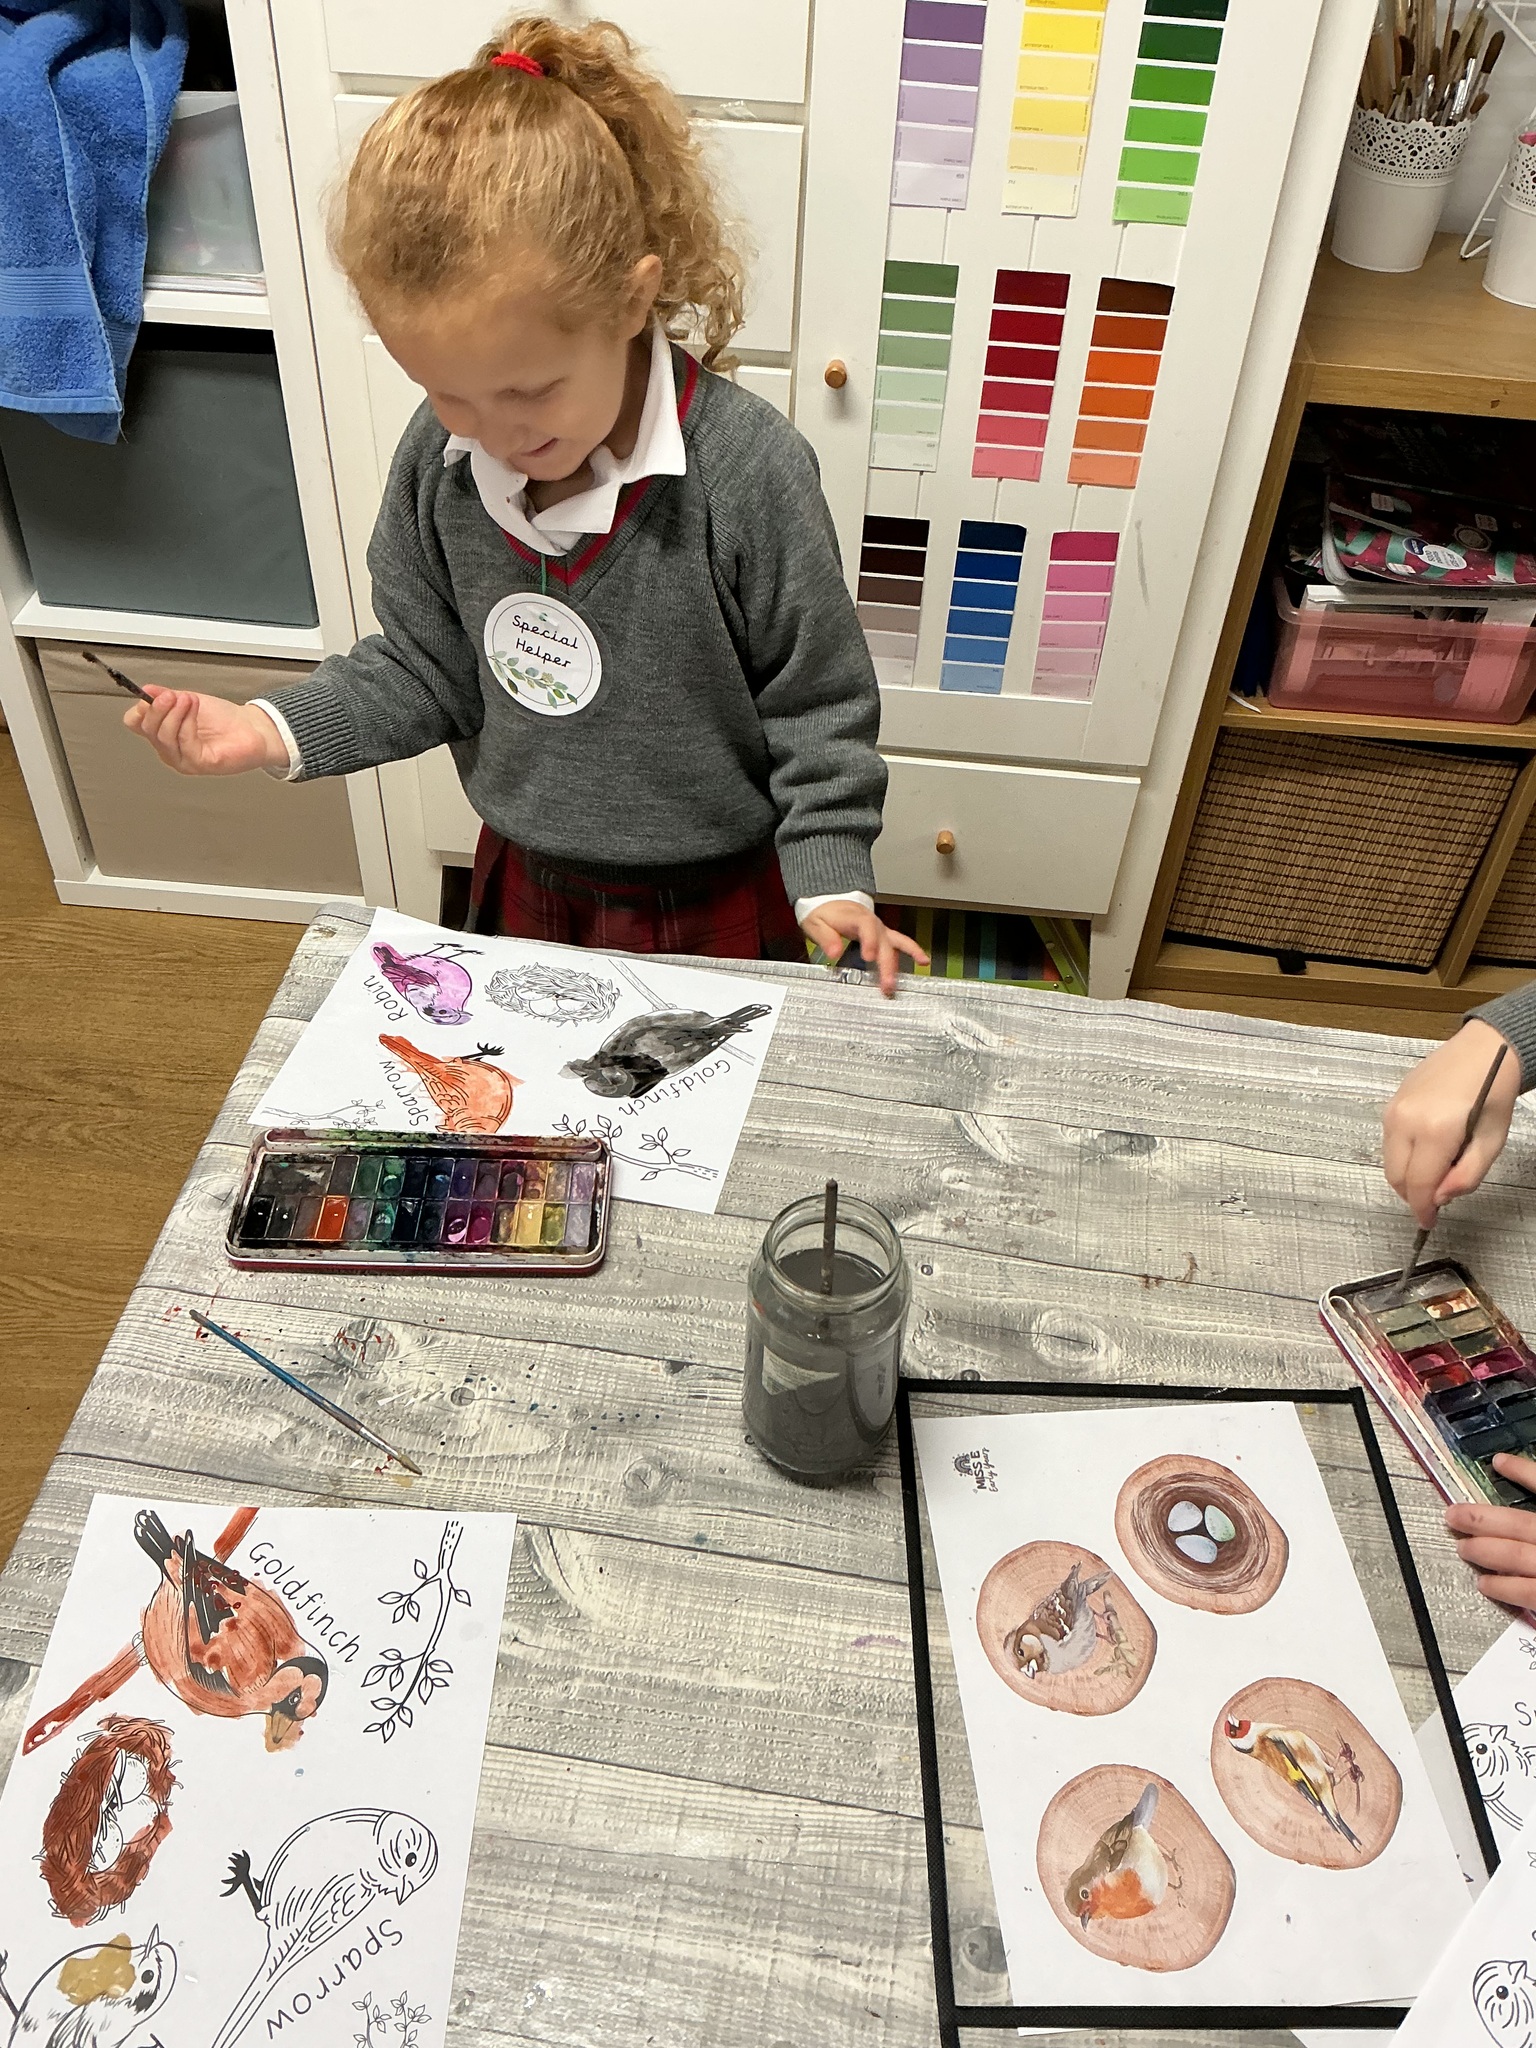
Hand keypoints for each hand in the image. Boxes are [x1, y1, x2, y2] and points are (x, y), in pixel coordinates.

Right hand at [123, 687, 290, 775]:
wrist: (251, 728)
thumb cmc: (224, 720)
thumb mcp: (188, 701)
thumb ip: (166, 697)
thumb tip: (146, 691)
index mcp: (163, 733)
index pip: (134, 723)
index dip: (139, 707)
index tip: (151, 693)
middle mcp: (169, 749)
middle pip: (147, 730)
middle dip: (157, 709)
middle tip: (169, 695)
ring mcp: (182, 759)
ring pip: (164, 737)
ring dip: (174, 713)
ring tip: (188, 700)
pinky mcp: (199, 764)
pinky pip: (184, 743)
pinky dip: (188, 723)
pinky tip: (194, 710)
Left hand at [800, 900, 928, 998]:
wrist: (830, 902)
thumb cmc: (823, 914)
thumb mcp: (815, 924)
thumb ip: (825, 938)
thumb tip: (834, 952)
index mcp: (854, 917)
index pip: (866, 926)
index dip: (870, 941)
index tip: (868, 957)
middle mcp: (871, 923)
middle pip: (884, 940)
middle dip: (887, 962)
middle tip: (887, 982)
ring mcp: (879, 929)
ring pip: (895, 941)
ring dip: (907, 954)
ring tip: (921, 963)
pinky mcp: (882, 935)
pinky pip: (899, 943)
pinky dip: (911, 951)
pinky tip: (922, 960)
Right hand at [1381, 1017, 1519, 1227]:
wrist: (1483, 1050)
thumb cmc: (1492, 1091)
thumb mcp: (1492, 1141)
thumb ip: (1467, 1175)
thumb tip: (1441, 1198)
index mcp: (1435, 1131)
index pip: (1418, 1186)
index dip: (1422, 1210)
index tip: (1428, 1221)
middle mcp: (1407, 1120)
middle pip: (1397, 1177)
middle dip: (1414, 1195)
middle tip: (1437, 1197)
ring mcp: (1394, 1110)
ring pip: (1390, 1161)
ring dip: (1408, 1175)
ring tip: (1438, 1167)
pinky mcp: (1391, 1104)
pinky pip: (1389, 1142)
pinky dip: (1404, 1155)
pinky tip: (1428, 1149)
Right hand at [1446, 1458, 1535, 1609]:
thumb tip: (1535, 1620)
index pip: (1528, 1591)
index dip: (1503, 1589)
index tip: (1484, 1585)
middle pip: (1512, 1553)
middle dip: (1481, 1547)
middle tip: (1458, 1544)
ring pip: (1518, 1524)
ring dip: (1485, 1519)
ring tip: (1457, 1515)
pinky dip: (1522, 1471)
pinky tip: (1500, 1462)